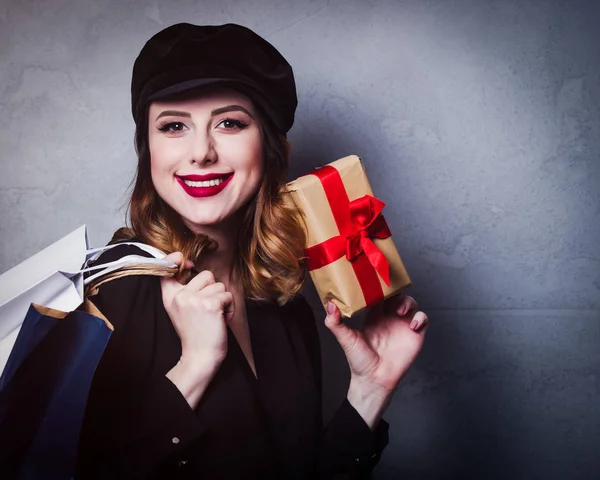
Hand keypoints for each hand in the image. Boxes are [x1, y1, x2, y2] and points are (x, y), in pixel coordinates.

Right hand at [160, 252, 233, 369]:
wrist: (200, 356)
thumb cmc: (195, 333)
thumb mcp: (181, 309)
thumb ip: (184, 289)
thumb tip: (192, 266)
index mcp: (170, 296)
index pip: (167, 268)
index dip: (175, 259)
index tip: (183, 261)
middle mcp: (180, 295)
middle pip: (206, 274)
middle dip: (212, 289)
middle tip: (207, 310)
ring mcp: (194, 299)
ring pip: (220, 286)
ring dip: (222, 300)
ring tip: (214, 316)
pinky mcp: (210, 304)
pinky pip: (228, 296)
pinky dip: (229, 308)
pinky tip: (220, 320)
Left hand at [325, 294, 427, 393]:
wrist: (374, 379)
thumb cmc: (359, 360)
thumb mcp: (346, 339)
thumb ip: (336, 323)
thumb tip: (329, 305)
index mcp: (374, 315)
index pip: (378, 294)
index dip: (379, 286)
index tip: (378, 279)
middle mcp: (389, 317)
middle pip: (396, 295)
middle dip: (396, 290)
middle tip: (391, 293)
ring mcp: (402, 325)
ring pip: (410, 303)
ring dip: (408, 302)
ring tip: (399, 311)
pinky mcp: (414, 334)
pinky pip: (422, 319)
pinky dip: (420, 318)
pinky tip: (412, 325)